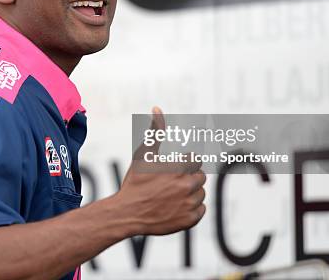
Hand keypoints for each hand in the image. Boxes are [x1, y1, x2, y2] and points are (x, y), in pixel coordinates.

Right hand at [116, 107, 205, 235]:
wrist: (127, 213)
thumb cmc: (135, 182)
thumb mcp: (143, 154)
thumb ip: (154, 132)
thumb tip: (157, 109)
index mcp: (179, 168)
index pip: (196, 161)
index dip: (184, 164)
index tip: (174, 170)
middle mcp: (187, 186)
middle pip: (200, 177)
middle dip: (188, 178)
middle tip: (171, 183)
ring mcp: (189, 204)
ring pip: (201, 194)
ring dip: (190, 193)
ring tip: (171, 196)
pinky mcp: (190, 219)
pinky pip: (200, 210)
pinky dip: (191, 209)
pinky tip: (175, 207)